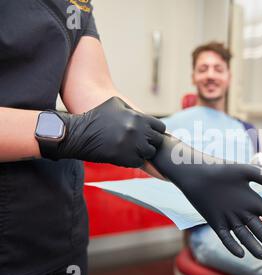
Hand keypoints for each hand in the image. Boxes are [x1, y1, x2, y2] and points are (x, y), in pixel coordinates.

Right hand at [39, 97, 165, 167]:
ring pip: (150, 153)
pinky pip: (139, 162)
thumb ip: (133, 110)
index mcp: (138, 118)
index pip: (160, 127)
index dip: (155, 131)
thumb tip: (145, 118)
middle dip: (151, 142)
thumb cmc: (96, 117)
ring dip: (143, 152)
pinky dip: (134, 160)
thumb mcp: (116, 104)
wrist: (79, 134)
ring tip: (132, 149)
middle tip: (141, 143)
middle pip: (157, 141)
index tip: (149, 134)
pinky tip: (125, 155)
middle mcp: (138, 131)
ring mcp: (133, 146)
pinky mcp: (126, 159)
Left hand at [151, 134, 261, 260]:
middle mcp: (244, 212)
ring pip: (245, 237)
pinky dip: (233, 246)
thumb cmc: (221, 170)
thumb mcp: (247, 171)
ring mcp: (230, 219)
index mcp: (254, 201)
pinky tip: (241, 253)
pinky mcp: (215, 223)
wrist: (196, 173)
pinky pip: (226, 238)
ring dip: (254, 246)